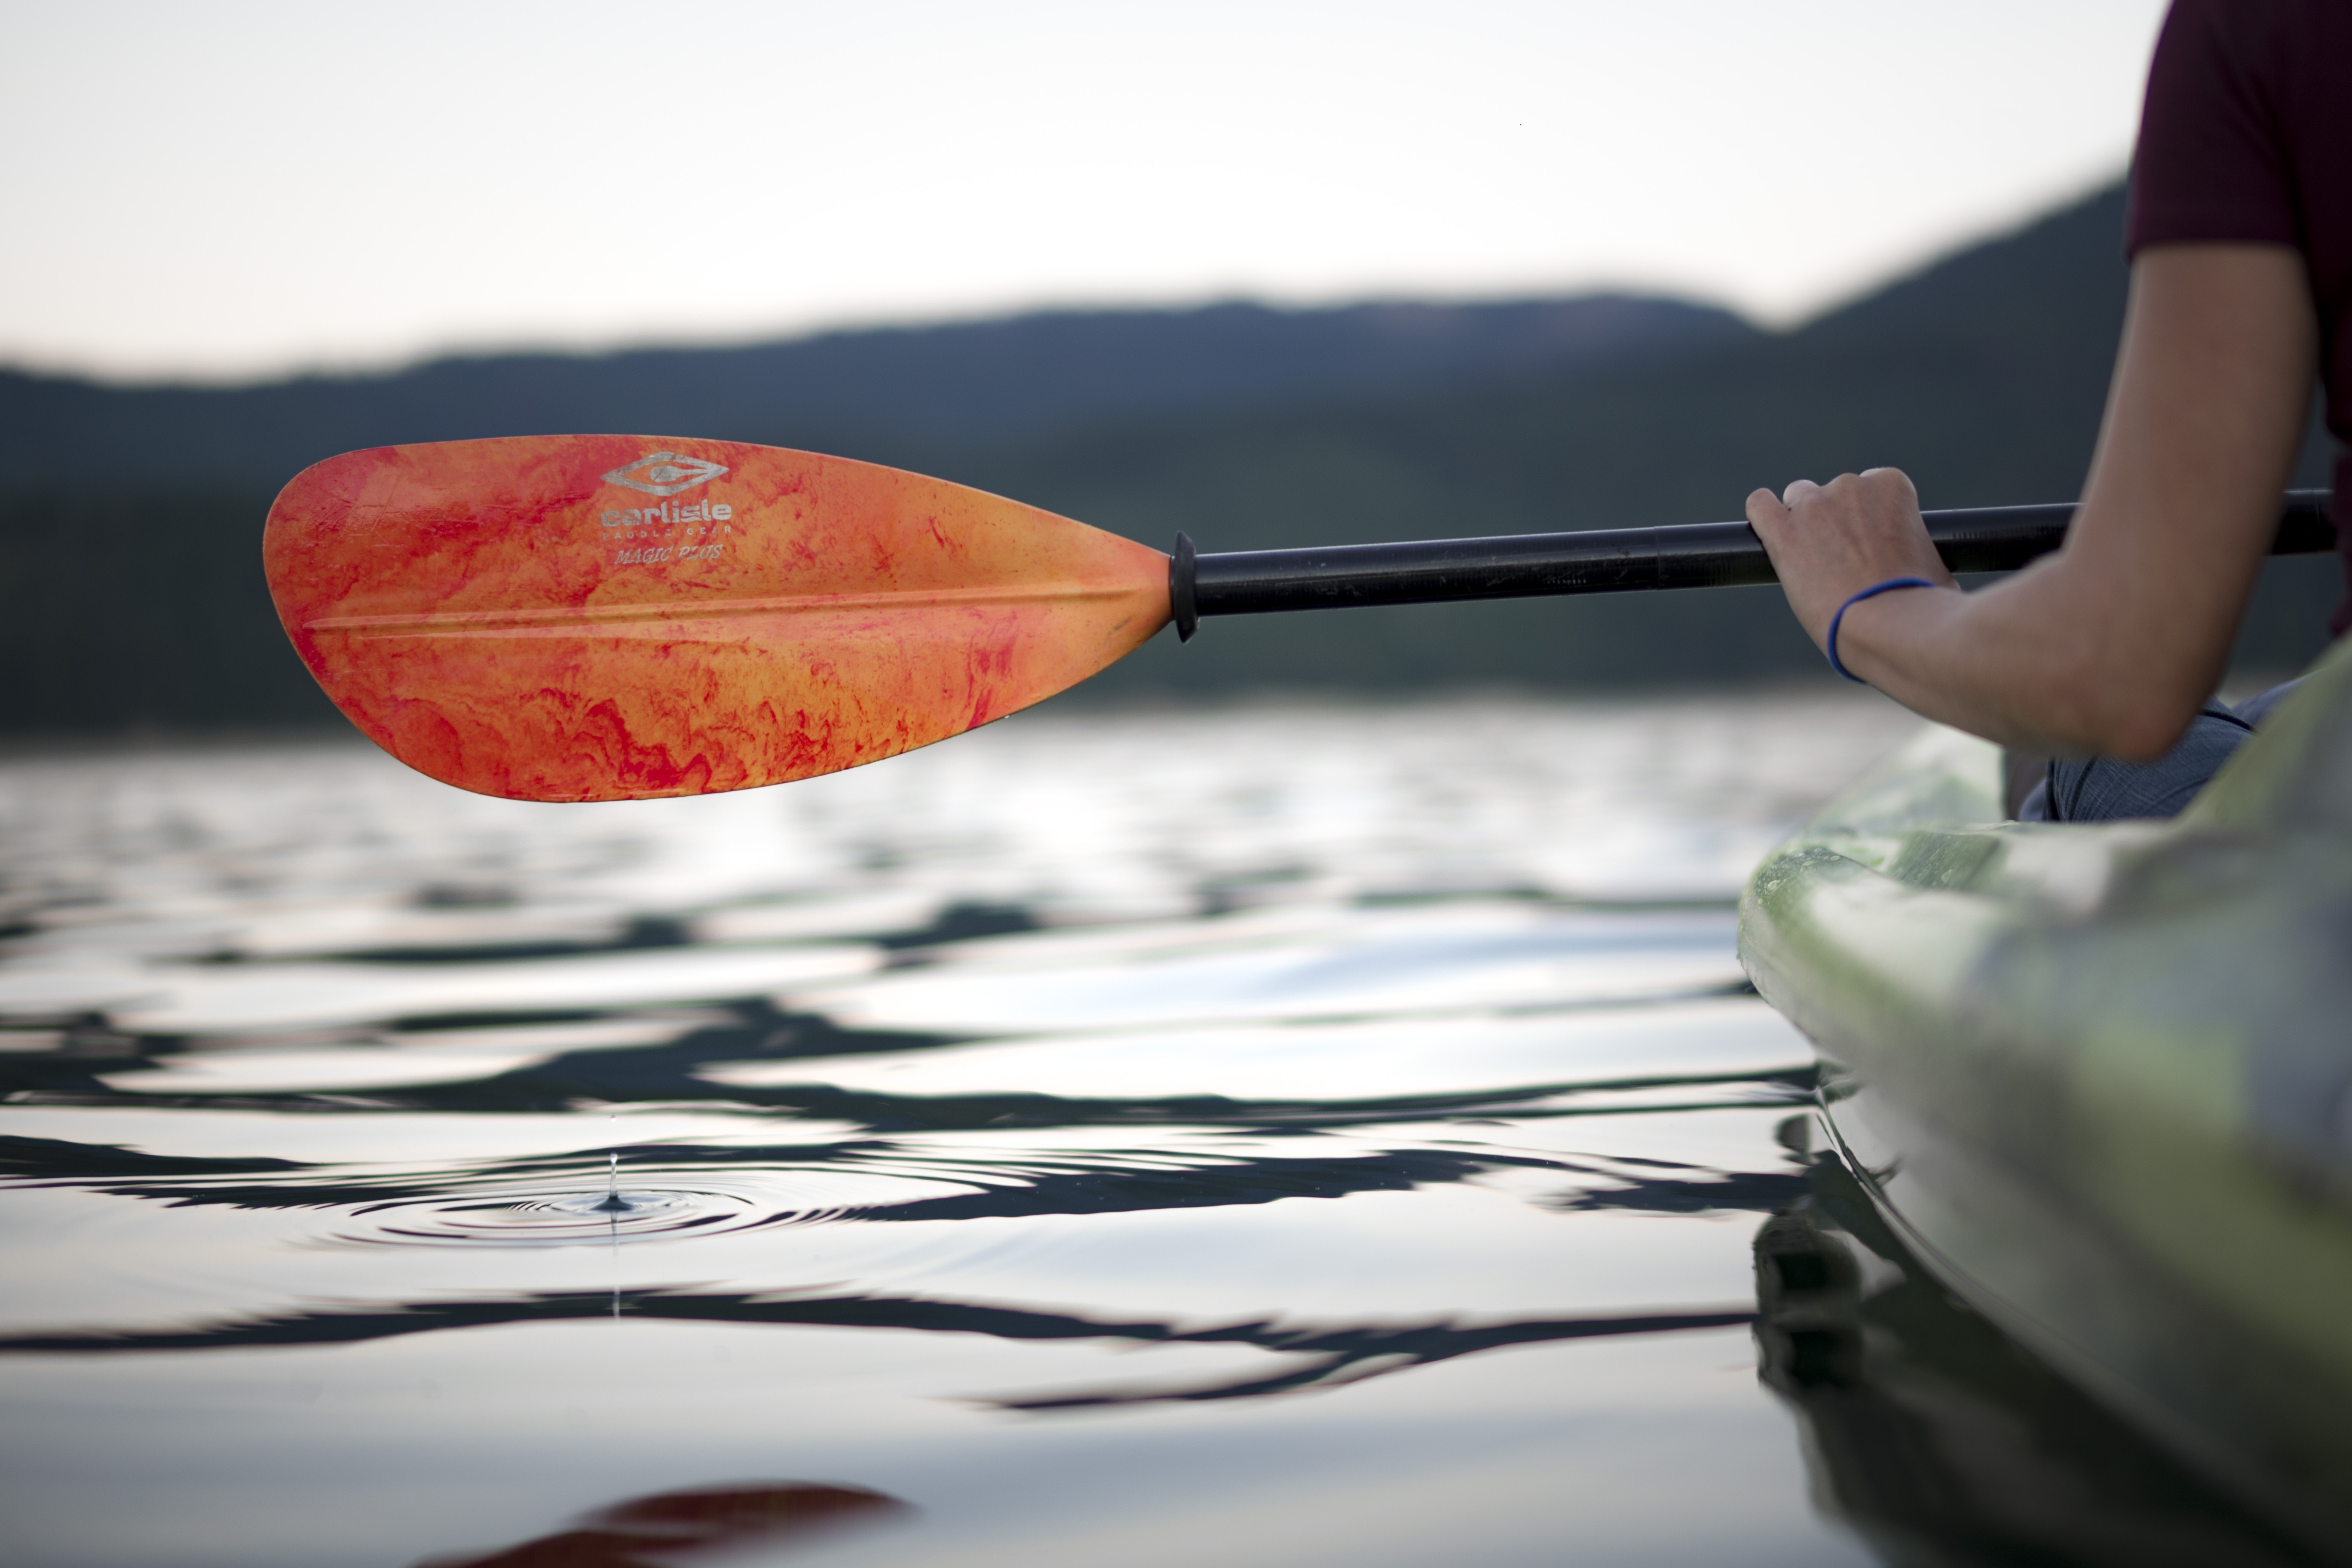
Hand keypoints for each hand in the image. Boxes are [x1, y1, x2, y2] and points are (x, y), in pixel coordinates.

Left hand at [1744, 468, 1955, 654]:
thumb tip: (1918, 567)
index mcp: (1892, 486)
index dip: (1870, 518)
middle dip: (1836, 521)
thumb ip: (1917, 550)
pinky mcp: (1783, 533)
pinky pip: (1760, 505)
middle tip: (1843, 561)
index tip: (1872, 544)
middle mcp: (1851, 485)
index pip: (1873, 486)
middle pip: (1834, 492)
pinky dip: (1762, 515)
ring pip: (1797, 498)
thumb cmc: (1920, 603)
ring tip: (1812, 559)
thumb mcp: (1935, 564)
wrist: (1889, 626)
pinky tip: (1768, 532)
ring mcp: (1814, 506)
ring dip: (1802, 521)